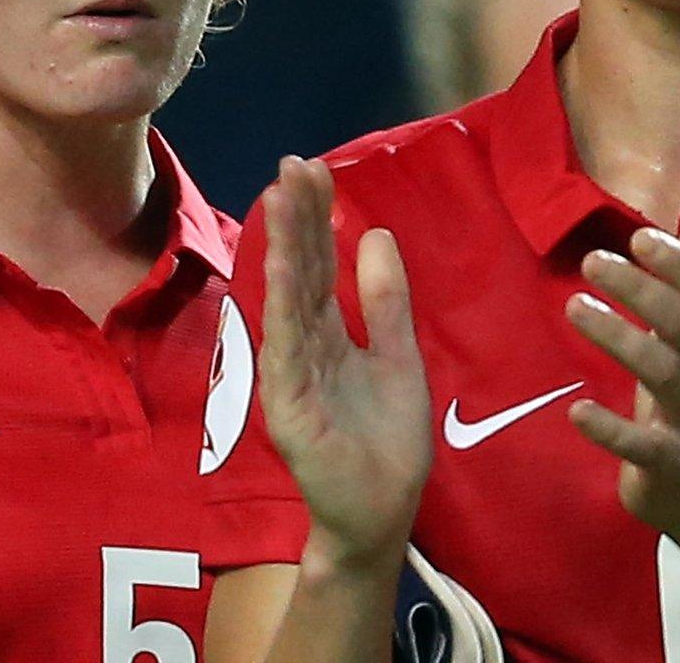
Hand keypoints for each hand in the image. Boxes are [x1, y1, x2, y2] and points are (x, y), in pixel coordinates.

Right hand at [258, 156, 431, 569]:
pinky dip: (282, 306)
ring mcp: (290, 375)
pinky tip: (281, 268)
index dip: (315, 219)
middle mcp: (302, 347)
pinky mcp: (288, 406)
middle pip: (300, 272)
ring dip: (284, 248)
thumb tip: (374, 233)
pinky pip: (285, 348)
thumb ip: (385, 302)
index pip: (318, 266)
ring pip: (287, 300)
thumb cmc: (385, 443)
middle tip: (291, 164)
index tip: (311, 170)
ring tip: (281, 198)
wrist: (381, 514)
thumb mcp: (398, 357)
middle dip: (296, 218)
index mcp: (328, 335)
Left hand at [564, 185, 679, 545]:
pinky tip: (576, 410)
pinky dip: (610, 429)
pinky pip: (644, 447)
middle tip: (591, 262)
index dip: (678, 262)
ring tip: (574, 308)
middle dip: (643, 291)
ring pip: (665, 375)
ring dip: (620, 339)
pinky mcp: (669, 465)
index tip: (636, 235)